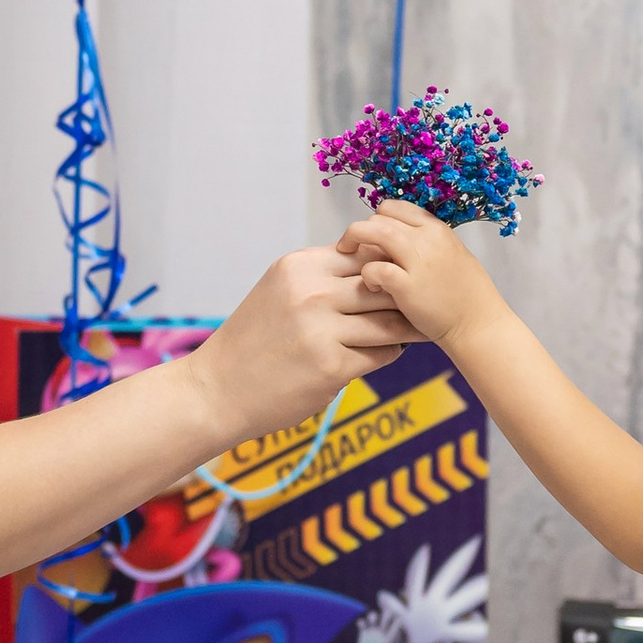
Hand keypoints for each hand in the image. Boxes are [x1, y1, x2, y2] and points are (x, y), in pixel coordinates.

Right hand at [187, 246, 409, 443]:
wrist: (218, 389)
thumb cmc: (255, 340)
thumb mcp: (281, 290)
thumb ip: (324, 275)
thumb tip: (379, 264)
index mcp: (300, 266)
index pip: (366, 253)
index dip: (388, 266)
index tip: (402, 279)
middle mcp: (311, 293)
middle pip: (384, 285)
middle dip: (405, 297)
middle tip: (423, 305)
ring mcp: (322, 330)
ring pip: (389, 321)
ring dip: (404, 328)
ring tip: (413, 329)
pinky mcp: (332, 367)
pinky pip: (382, 353)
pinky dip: (390, 352)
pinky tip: (387, 352)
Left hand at [338, 202, 501, 357]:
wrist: (479, 324)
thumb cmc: (467, 295)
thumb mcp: (452, 255)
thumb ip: (426, 243)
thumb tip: (399, 237)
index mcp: (437, 229)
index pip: (396, 207)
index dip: (379, 219)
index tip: (372, 235)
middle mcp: (427, 239)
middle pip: (380, 217)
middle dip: (362, 231)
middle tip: (353, 247)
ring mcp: (417, 261)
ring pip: (374, 232)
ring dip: (355, 242)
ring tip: (349, 257)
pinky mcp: (407, 286)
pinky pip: (374, 268)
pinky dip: (367, 275)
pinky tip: (372, 286)